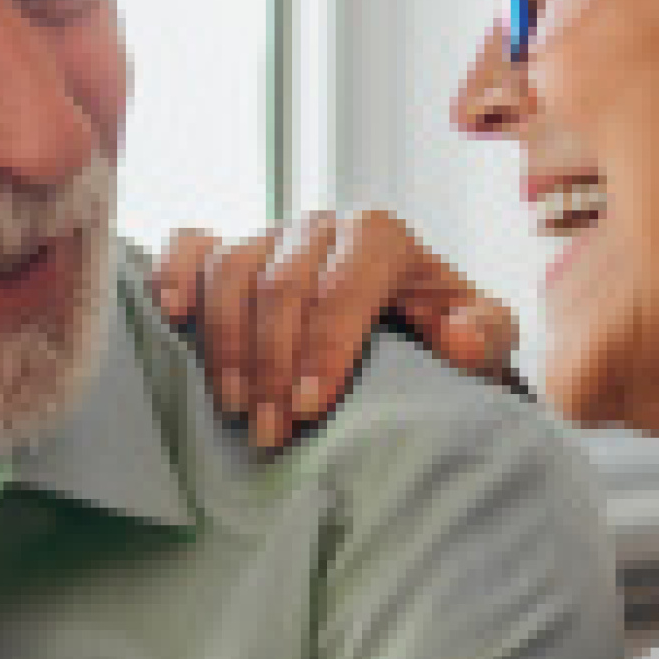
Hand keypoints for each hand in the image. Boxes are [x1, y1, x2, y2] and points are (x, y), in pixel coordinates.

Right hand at [151, 210, 518, 453]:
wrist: (406, 320)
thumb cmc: (441, 331)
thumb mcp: (482, 335)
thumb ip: (485, 333)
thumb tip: (456, 337)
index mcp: (380, 236)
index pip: (343, 285)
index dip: (324, 347)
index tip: (312, 409)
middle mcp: (320, 227)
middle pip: (280, 284)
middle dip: (271, 365)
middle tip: (271, 432)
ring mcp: (270, 234)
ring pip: (230, 270)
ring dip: (224, 344)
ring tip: (233, 407)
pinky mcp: (230, 250)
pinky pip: (191, 245)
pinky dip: (175, 274)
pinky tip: (172, 317)